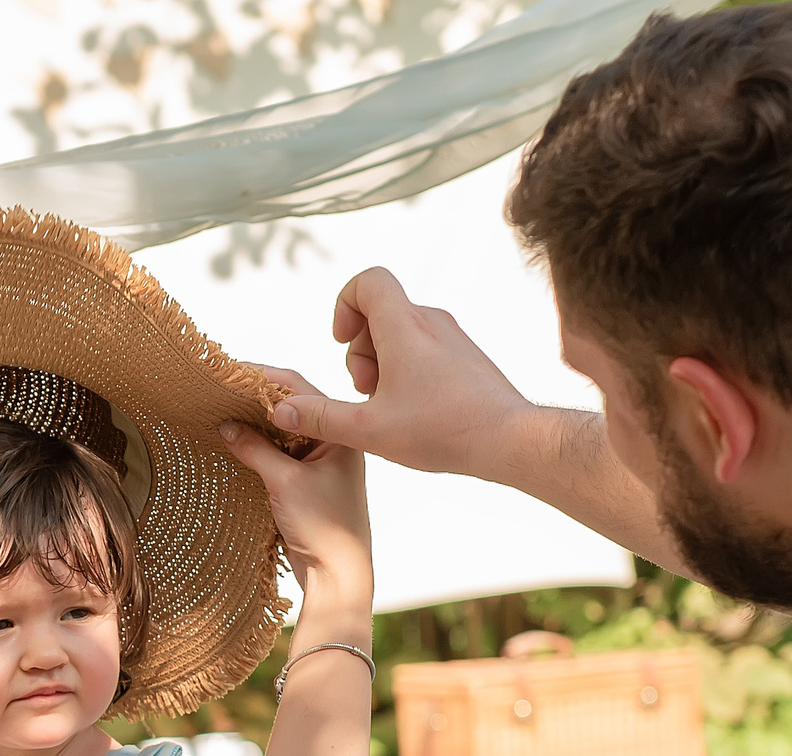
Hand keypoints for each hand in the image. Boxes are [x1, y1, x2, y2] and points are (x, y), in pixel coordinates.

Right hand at [220, 376, 371, 611]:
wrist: (338, 576)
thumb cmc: (326, 528)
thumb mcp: (285, 482)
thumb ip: (255, 449)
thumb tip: (226, 425)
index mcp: (341, 433)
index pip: (297, 390)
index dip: (261, 377)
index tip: (227, 373)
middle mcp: (333, 442)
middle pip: (290, 406)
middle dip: (254, 397)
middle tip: (218, 389)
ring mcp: (320, 461)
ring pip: (282, 429)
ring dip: (253, 421)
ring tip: (220, 410)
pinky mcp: (307, 481)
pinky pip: (279, 452)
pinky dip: (257, 444)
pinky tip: (234, 440)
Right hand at [264, 269, 535, 479]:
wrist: (510, 439)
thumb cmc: (444, 431)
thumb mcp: (369, 430)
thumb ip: (320, 417)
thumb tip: (282, 408)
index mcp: (403, 326)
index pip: (367, 280)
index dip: (344, 305)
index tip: (342, 342)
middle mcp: (430, 321)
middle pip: (380, 310)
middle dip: (361, 347)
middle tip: (366, 389)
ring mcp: (453, 337)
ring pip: (403, 331)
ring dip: (384, 362)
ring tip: (388, 405)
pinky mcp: (467, 357)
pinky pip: (427, 348)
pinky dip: (409, 370)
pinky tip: (414, 411)